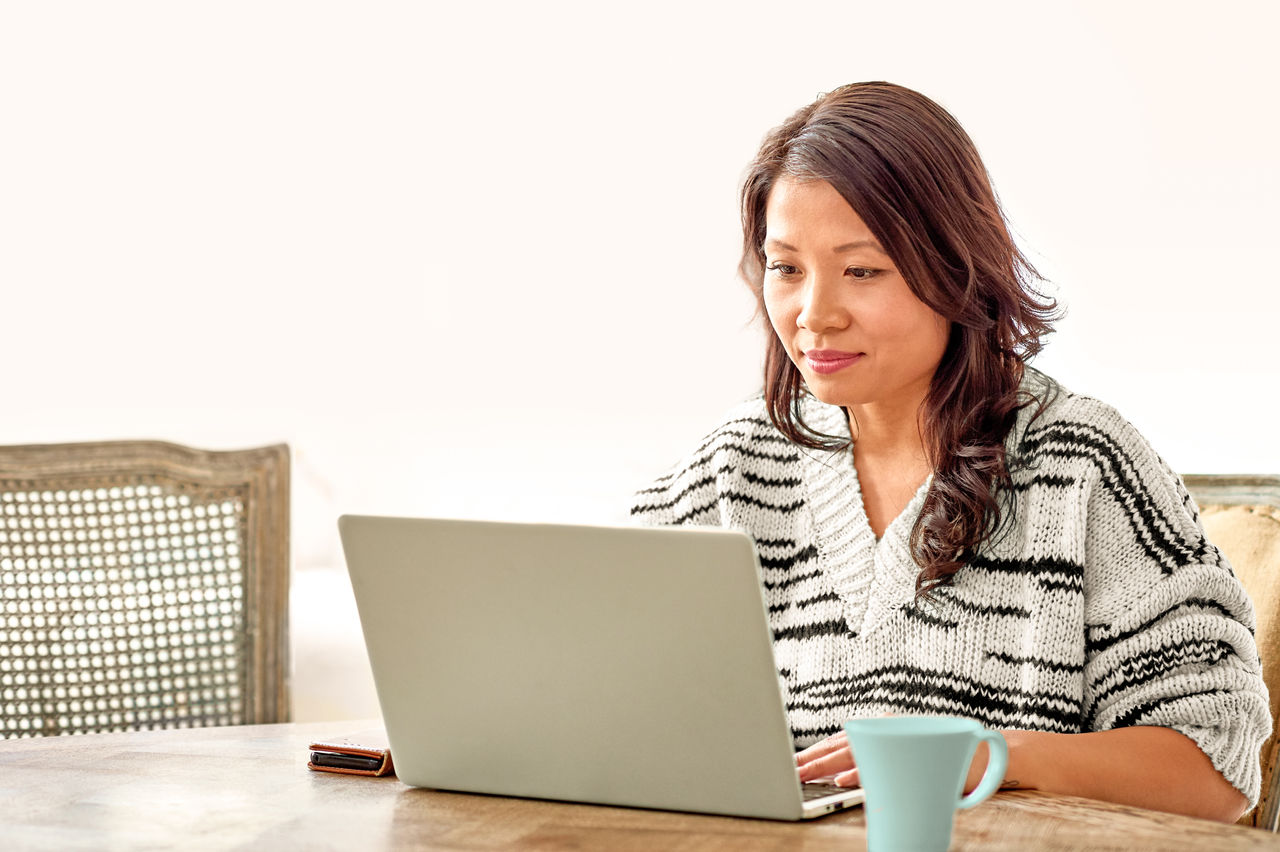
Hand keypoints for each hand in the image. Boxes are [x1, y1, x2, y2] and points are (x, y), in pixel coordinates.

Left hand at [797, 726, 1011, 792]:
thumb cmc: (943, 762)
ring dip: (826, 767)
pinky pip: (884, 766)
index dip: (814, 754)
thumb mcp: (904, 761)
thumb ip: (875, 764)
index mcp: (883, 726)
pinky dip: (860, 774)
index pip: (840, 741)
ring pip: (856, 754)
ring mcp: (902, 737)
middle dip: (812, 761)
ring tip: (804, 777)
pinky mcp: (917, 753)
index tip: (792, 766)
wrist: (988, 756)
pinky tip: (843, 782)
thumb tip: (840, 777)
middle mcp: (889, 726)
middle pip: (841, 746)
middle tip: (789, 773)